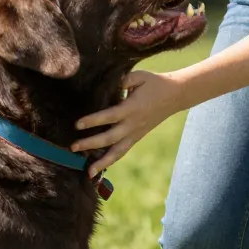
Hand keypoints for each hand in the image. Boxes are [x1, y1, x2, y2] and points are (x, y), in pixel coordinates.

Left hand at [71, 70, 188, 176]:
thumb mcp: (140, 76)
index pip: (110, 116)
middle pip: (110, 138)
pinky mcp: (137, 137)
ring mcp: (135, 133)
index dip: (93, 121)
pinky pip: (123, 151)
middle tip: (73, 147)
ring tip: (88, 172)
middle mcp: (133, 124)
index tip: (77, 125)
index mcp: (132, 108)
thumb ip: (125, 80)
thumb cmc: (154, 83)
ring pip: (117, 152)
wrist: (175, 96)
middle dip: (90, 144)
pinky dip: (111, 160)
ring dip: (102, 162)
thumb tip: (110, 85)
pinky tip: (98, 168)